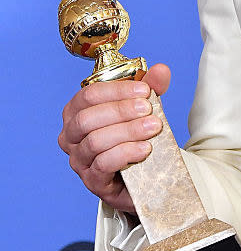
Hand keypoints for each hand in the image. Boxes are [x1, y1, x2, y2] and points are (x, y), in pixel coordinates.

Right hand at [58, 63, 170, 213]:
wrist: (142, 176)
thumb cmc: (134, 136)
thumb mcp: (142, 109)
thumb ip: (151, 88)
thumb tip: (161, 69)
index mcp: (76, 112)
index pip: (88, 95)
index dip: (117, 90)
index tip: (145, 91)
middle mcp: (70, 136)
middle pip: (87, 118)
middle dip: (120, 111)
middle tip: (148, 109)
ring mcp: (79, 160)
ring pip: (94, 141)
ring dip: (127, 131)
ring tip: (152, 128)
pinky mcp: (92, 181)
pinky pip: (103, 165)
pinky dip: (125, 153)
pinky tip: (145, 149)